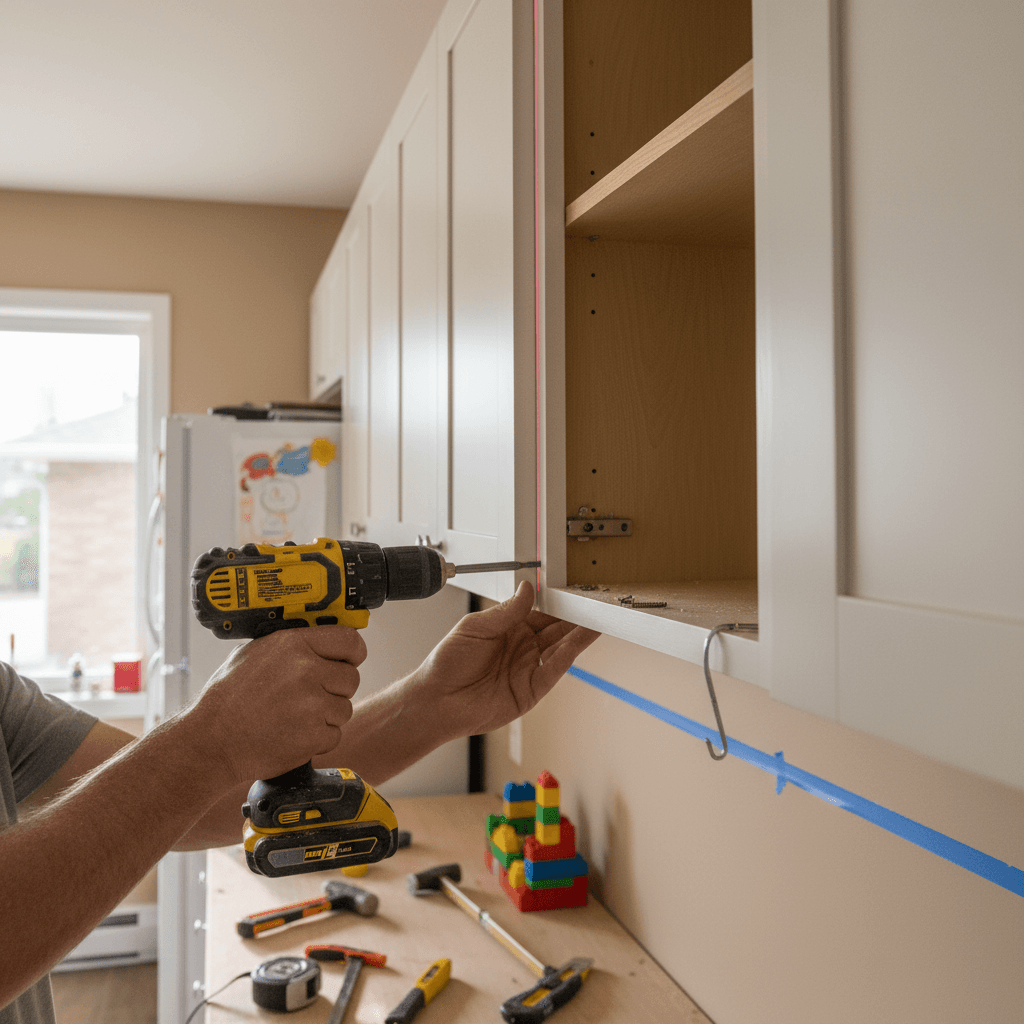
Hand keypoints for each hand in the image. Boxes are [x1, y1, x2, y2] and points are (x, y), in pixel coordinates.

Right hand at [184, 625, 366, 785]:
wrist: (211, 740)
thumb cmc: (228, 696)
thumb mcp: (255, 652)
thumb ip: (293, 644)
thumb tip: (324, 638)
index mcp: (294, 645)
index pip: (349, 640)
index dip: (353, 652)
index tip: (350, 659)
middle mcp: (306, 671)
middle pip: (351, 678)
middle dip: (336, 688)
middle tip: (311, 696)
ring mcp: (312, 705)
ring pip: (345, 708)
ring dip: (327, 715)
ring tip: (295, 716)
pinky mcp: (313, 736)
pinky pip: (334, 734)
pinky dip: (318, 738)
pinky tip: (292, 733)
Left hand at [408, 581, 599, 740]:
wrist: (436, 701)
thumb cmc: (447, 663)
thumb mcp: (475, 627)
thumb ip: (506, 611)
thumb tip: (527, 589)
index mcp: (508, 629)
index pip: (541, 612)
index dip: (557, 603)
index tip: (573, 591)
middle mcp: (522, 648)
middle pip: (556, 630)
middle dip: (575, 617)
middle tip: (594, 603)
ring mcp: (528, 669)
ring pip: (560, 648)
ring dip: (579, 635)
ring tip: (597, 619)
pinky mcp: (531, 691)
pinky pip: (553, 670)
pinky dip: (568, 656)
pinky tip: (578, 642)